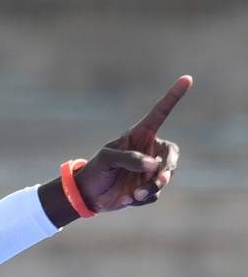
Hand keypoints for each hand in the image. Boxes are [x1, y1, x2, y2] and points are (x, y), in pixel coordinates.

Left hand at [74, 75, 189, 212]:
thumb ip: (129, 158)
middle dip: (167, 169)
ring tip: (135, 193)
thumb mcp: (107, 159)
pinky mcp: (149, 188)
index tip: (187, 78)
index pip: (160, 113)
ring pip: (165, 178)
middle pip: (172, 156)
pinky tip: (128, 197)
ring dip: (152, 187)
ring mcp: (150, 170)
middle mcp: (149, 151)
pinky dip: (143, 198)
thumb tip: (153, 165)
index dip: (173, 97)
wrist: (89, 195)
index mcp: (139, 135)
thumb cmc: (96, 170)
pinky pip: (155, 194)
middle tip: (160, 180)